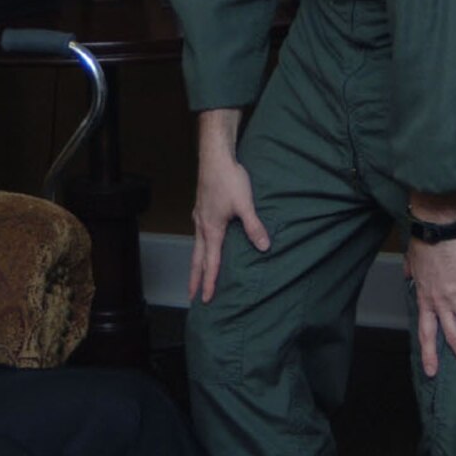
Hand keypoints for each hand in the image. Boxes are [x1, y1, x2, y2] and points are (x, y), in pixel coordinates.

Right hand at [189, 150, 268, 304]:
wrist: (215, 156)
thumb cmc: (229, 179)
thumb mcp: (245, 204)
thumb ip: (254, 227)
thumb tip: (264, 247)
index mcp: (212, 230)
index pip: (210, 263)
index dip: (209, 282)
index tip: (206, 299)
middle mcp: (202, 226)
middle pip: (196, 259)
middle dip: (194, 279)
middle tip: (191, 296)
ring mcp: (199, 216)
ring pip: (195, 246)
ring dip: (195, 263)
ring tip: (195, 274)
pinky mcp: (201, 207)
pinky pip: (198, 233)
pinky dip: (198, 245)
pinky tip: (203, 241)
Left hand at [404, 232, 455, 379]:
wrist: (432, 228)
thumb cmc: (421, 243)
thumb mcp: (411, 263)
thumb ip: (411, 274)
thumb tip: (408, 277)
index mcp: (425, 299)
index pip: (426, 333)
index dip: (429, 353)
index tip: (431, 372)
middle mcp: (439, 302)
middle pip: (452, 336)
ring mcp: (454, 294)